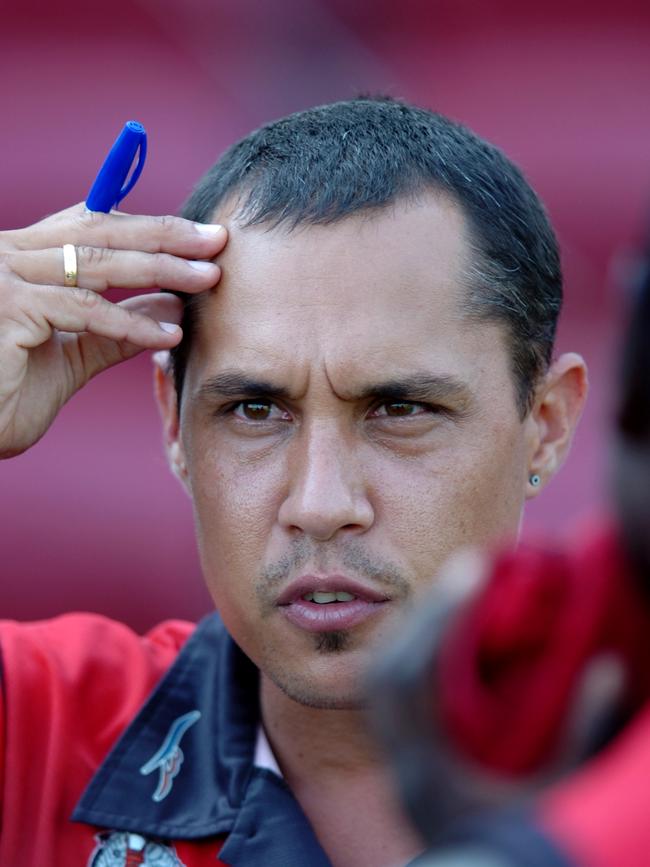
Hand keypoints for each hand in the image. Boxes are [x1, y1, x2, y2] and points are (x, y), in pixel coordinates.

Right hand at [0, 203, 225, 457]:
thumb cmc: (5, 394)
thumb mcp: (74, 354)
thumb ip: (118, 327)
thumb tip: (171, 304)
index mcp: (22, 257)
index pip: (92, 225)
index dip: (148, 227)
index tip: (197, 237)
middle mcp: (8, 254)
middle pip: (100, 231)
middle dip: (164, 234)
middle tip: (216, 240)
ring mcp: (5, 278)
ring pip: (98, 263)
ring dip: (159, 269)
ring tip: (207, 278)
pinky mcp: (9, 308)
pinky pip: (86, 311)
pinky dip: (131, 323)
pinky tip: (169, 335)